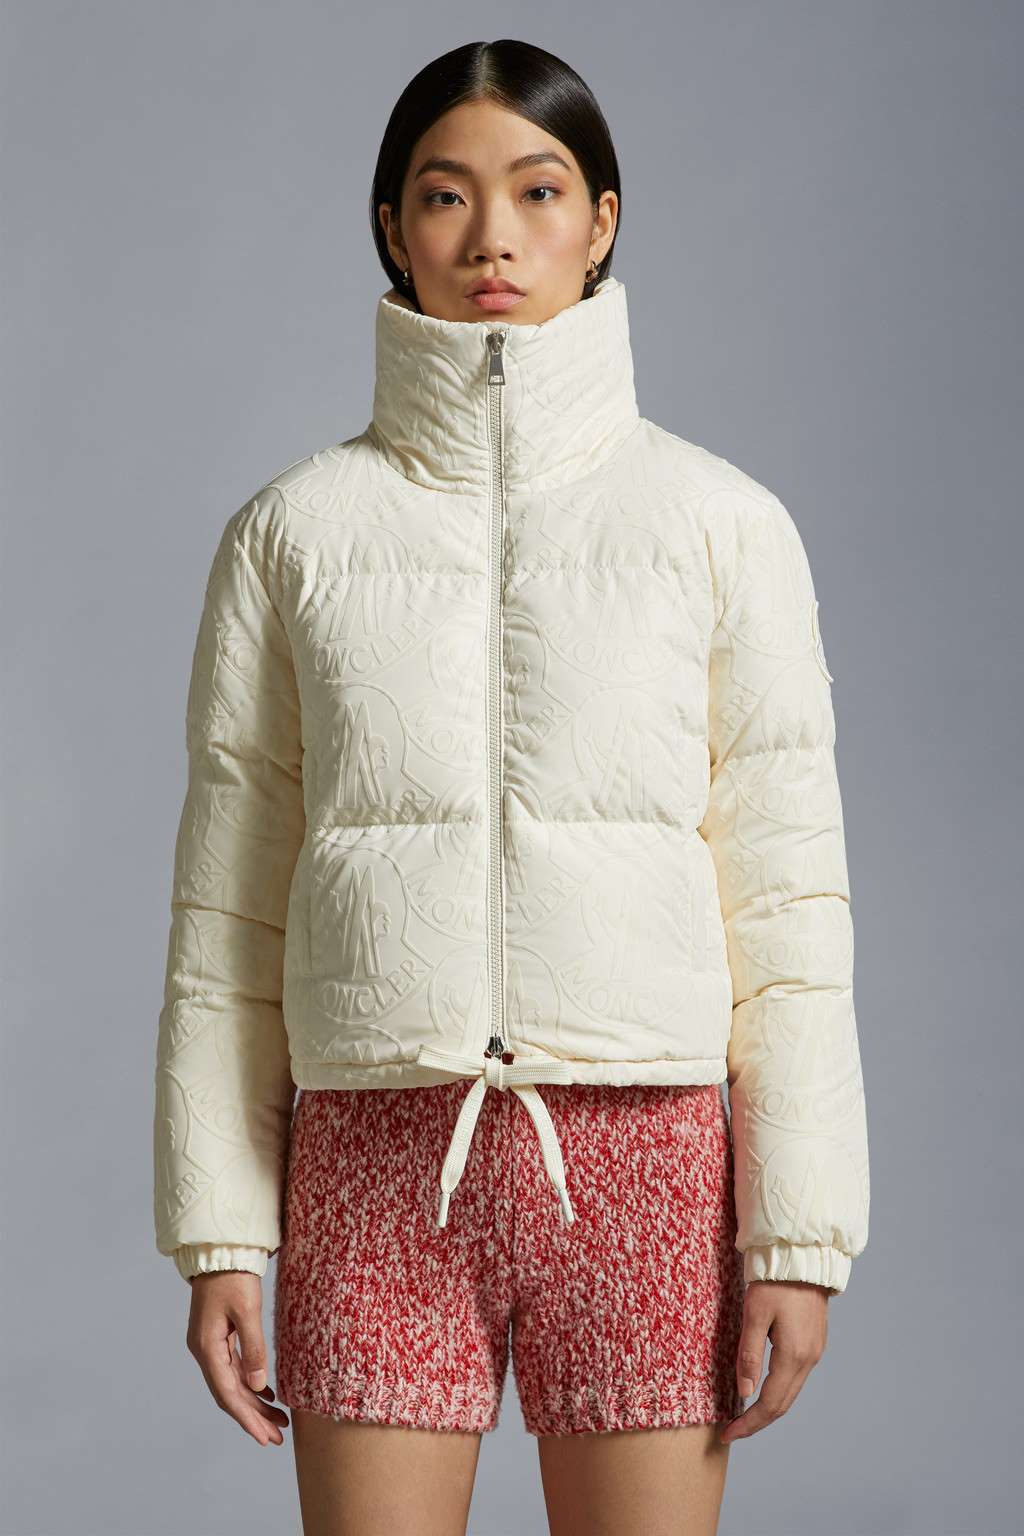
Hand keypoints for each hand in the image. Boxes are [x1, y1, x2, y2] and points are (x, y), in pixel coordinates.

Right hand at [186, 1271, 289, 1445]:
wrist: (220, 1251)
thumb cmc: (233, 1277)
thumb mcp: (246, 1310)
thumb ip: (253, 1348)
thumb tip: (257, 1385)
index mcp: (207, 1348)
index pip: (227, 1394)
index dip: (246, 1418)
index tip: (264, 1438)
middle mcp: (205, 1351)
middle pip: (230, 1394)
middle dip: (253, 1418)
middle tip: (277, 1438)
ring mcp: (211, 1345)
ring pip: (233, 1383)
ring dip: (254, 1403)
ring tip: (278, 1421)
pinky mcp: (219, 1337)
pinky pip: (234, 1369)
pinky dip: (250, 1384)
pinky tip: (266, 1393)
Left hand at [719, 1280, 828, 1442]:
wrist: (803, 1256)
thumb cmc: (775, 1280)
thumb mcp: (755, 1313)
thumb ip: (749, 1354)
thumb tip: (744, 1392)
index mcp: (794, 1355)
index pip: (770, 1404)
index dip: (749, 1423)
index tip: (728, 1433)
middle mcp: (809, 1359)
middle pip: (783, 1404)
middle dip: (757, 1421)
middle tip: (732, 1430)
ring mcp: (814, 1351)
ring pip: (790, 1392)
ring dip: (768, 1407)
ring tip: (743, 1414)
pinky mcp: (813, 1342)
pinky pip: (795, 1376)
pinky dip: (778, 1390)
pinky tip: (762, 1388)